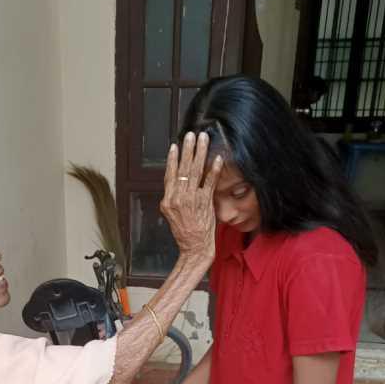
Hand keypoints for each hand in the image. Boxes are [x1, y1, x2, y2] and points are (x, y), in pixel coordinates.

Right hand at [160, 132, 221, 259]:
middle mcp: (177, 197)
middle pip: (183, 168)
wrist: (194, 248)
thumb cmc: (185, 233)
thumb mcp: (172, 215)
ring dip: (200, 153)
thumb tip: (176, 184)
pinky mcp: (204, 202)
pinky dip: (213, 169)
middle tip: (191, 135)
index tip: (176, 146)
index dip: (173, 159)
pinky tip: (217, 158)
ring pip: (195, 171)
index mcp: (168, 200)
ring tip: (204, 139)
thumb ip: (174, 198)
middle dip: (188, 149)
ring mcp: (191, 199)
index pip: (170, 175)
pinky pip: (209, 182)